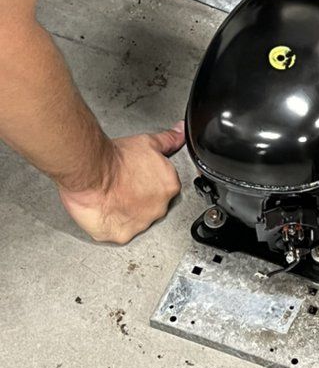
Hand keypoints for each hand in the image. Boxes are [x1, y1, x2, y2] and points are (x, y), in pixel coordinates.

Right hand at [58, 122, 184, 243]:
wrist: (90, 171)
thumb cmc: (115, 158)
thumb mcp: (148, 143)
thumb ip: (168, 140)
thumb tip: (180, 133)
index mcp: (170, 186)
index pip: (165, 187)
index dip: (149, 182)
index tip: (137, 177)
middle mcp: (160, 208)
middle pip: (153, 205)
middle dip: (140, 198)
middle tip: (124, 186)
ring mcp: (142, 224)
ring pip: (138, 220)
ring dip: (127, 211)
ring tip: (112, 197)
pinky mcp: (123, 235)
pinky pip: (120, 233)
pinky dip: (113, 225)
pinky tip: (106, 211)